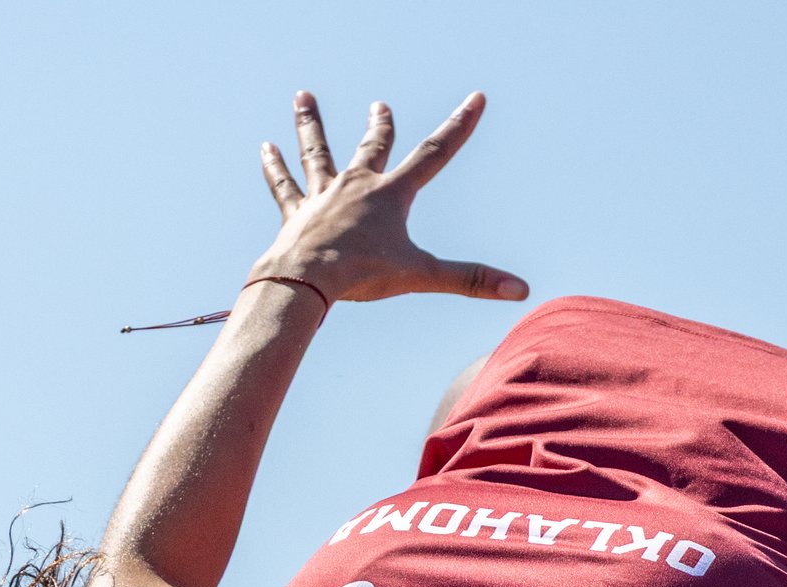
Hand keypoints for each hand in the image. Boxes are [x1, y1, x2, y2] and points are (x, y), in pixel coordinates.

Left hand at [249, 91, 526, 304]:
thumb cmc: (362, 275)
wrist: (306, 278)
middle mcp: (356, 185)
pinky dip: (275, 167)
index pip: (435, 154)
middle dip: (379, 126)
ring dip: (311, 124)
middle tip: (379, 107)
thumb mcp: (423, 276)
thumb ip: (471, 279)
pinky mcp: (296, 212)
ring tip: (303, 97)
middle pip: (371, 147)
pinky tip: (266, 149)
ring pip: (317, 152)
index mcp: (391, 195)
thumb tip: (520, 289)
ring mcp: (323, 195)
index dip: (460, 126)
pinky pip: (284, 185)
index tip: (475, 99)